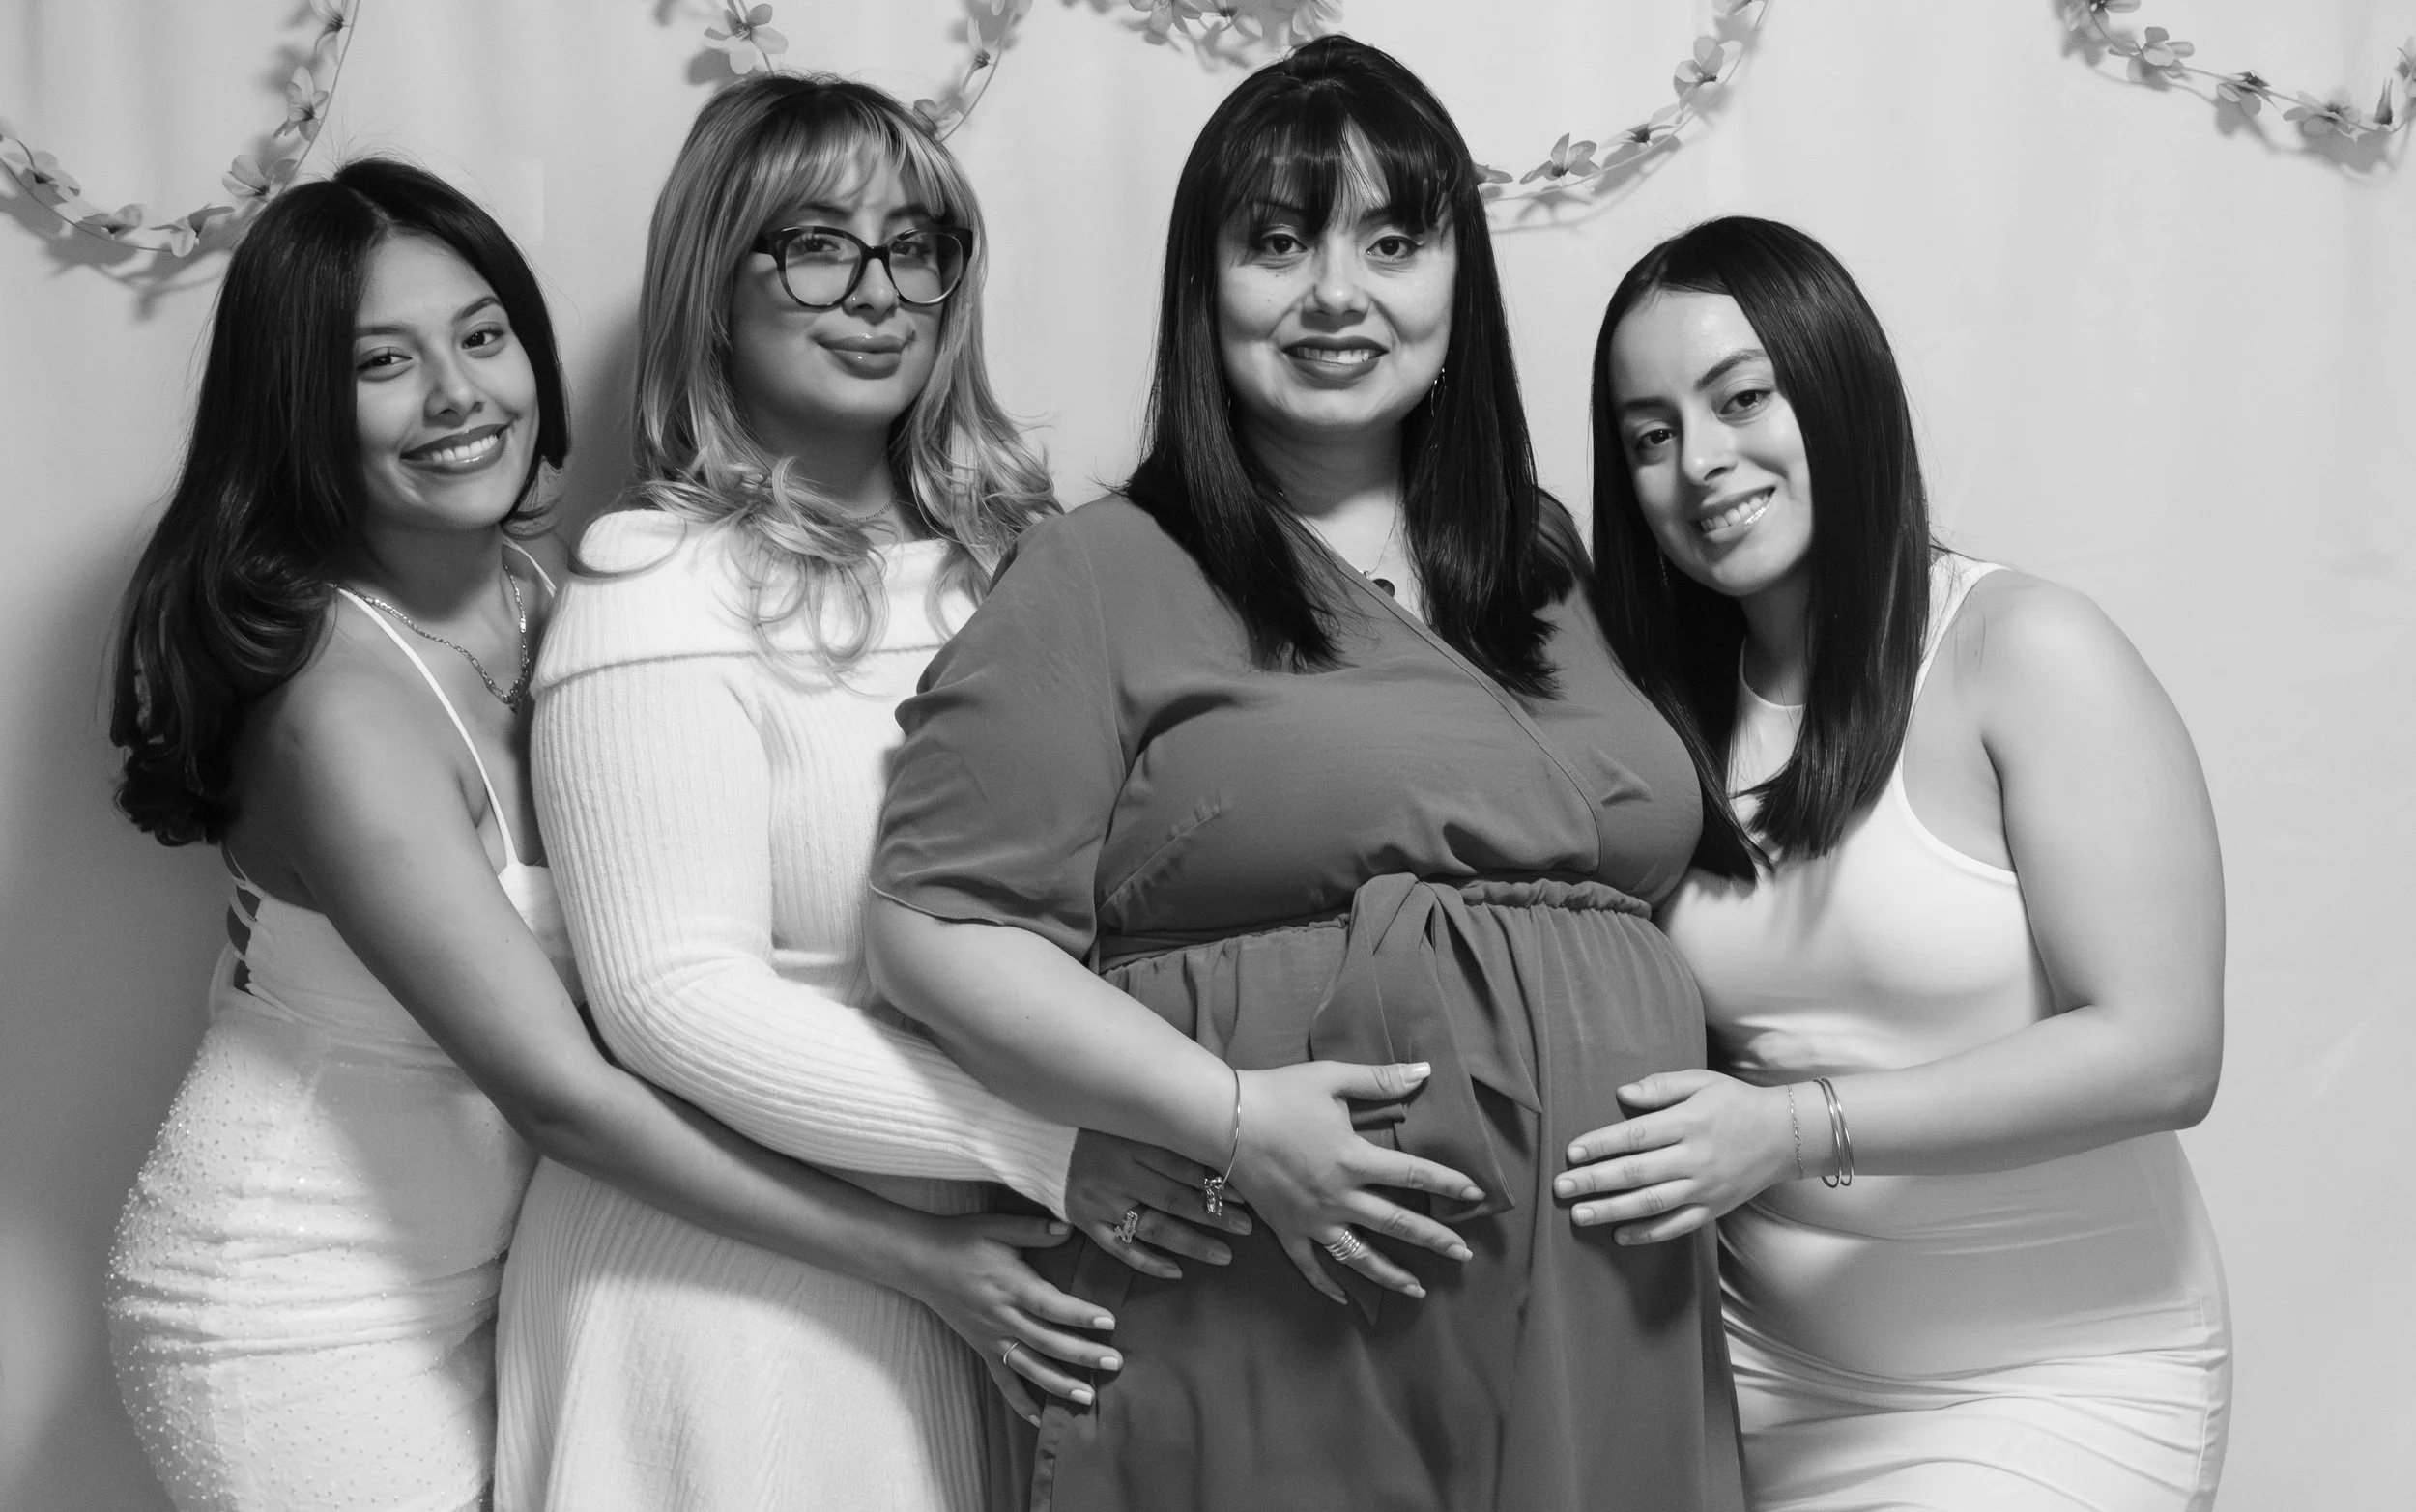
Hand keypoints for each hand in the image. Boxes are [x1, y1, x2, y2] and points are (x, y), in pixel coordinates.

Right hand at [895, 1212, 1121, 1424]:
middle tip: (1115, 1363)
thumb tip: (1069, 1227)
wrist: (921, 1262)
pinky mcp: (983, 1349)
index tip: (1109, 1321)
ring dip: (1059, 1385)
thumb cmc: (963, 1240)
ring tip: (1088, 1397)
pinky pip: (1002, 1381)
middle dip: (1083, 1355)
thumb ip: (1034, 1230)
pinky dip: (1019, 1402)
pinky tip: (1038, 1419)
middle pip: (1048, 1341)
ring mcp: (992, 1338)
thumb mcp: (998, 1226)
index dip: (1080, 1314)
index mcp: (1010, 1285)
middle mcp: (1003, 1317)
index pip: (1051, 1305)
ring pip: (1030, 1367)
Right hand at [1065, 1128, 1253, 1280]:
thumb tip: (1210, 1133)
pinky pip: (1120, 1248)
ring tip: (1224, 1254)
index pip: (1181, 1166)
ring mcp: (1100, 1201)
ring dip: (1192, 1243)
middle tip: (1247, 1226)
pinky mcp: (1086, 1222)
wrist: (1036, 1138)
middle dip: (1214, 1214)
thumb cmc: (1091, 1124)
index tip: (1244, 1194)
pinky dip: (1148, 1261)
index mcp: (1129, 1142)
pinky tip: (1176, 1270)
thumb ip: (1161, 1127)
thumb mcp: (1126, 1117)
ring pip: (1153, 1227)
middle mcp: (1116, 1173)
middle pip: (1174, 1198)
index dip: (1214, 1181)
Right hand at [1228, 1060, 1482, 1304]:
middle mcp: (1339, 1197)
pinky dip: (1327, 1285)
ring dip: (1391, 1275)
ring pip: (1359, 1257)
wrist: (1223, 1120)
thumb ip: (1380, 1080)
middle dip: (1434, 1240)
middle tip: (1463, 1254)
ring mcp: (1312, 1219)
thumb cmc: (1278, 1094)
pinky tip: (1343, 1299)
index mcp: (1354, 1159)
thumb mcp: (1331, 1079)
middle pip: (1397, 1223)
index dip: (1448, 1183)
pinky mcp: (1285, 1229)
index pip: (1413, 1175)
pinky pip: (1310, 1265)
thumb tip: (1425, 1071)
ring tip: (1417, 1289)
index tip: (1475, 1194)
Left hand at [1554, 1070, 1794, 1244]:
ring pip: (1652, 1203)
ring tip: (1580, 1214)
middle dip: (1595, 1181)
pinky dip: (1648, 1233)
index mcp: (1689, 1123)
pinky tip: (1619, 1235)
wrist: (1785, 1135)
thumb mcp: (1701, 1082)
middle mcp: (1695, 1158)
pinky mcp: (1713, 1209)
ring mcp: (1704, 1188)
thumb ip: (1661, 1086)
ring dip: (1613, 1210)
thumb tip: (1622, 1093)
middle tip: (1561, 1187)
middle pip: (1637, 1172)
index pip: (1636, 1135)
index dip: (1601, 1144)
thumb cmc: (1736, 1103)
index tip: (1571, 1153)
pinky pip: (1677, 1226)